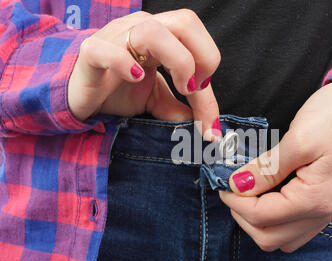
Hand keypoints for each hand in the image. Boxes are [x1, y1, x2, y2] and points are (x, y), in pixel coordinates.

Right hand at [68, 10, 220, 139]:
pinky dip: (124, 63)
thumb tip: (206, 126)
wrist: (78, 97)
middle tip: (195, 88)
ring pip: (152, 30)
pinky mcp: (91, 54)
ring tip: (179, 87)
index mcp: (161, 36)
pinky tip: (135, 78)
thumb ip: (179, 108)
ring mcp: (115, 38)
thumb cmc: (117, 90)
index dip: (210, 62)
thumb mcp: (156, 100)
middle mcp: (141, 29)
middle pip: (185, 21)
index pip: (196, 37)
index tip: (205, 95)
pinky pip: (107, 50)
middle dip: (203, 55)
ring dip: (177, 60)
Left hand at [219, 81, 331, 252]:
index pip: (262, 217)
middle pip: (269, 238)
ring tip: (248, 195)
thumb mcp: (298, 139)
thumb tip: (237, 185)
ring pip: (282, 240)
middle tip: (234, 190)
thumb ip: (266, 169)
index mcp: (317, 199)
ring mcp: (328, 212)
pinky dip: (275, 220)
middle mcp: (324, 214)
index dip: (236, 202)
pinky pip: (295, 229)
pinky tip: (267, 197)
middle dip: (243, 217)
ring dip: (258, 223)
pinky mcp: (327, 205)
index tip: (224, 182)